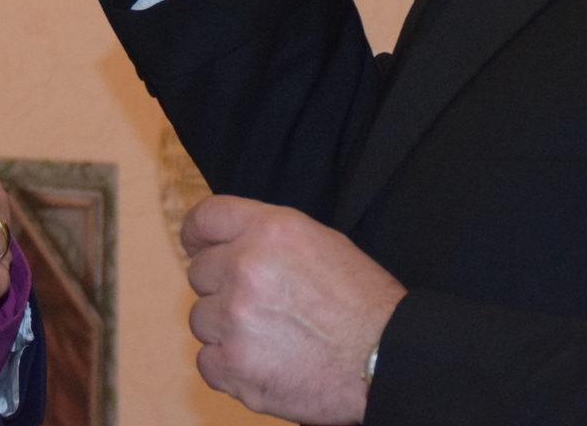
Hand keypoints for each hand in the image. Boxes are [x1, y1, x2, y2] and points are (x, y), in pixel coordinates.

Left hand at [182, 195, 404, 424]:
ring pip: (201, 319)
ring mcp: (235, 318)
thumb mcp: (319, 242)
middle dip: (223, 288)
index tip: (198, 247)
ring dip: (226, 329)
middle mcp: (245, 268)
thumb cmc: (362, 303)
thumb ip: (265, 237)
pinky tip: (264, 364)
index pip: (205, 218)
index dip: (198, 235)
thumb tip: (224, 243)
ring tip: (271, 338)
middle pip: (200, 273)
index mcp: (269, 231)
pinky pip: (206, 361)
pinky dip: (229, 367)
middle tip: (262, 306)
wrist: (387, 360)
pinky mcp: (234, 365)